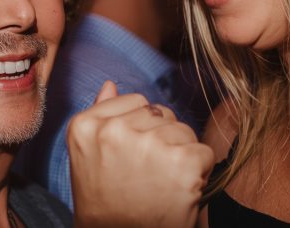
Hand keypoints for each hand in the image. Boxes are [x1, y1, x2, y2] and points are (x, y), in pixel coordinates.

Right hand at [68, 81, 214, 227]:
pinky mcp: (181, 161)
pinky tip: (179, 191)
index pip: (137, 102)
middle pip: (161, 114)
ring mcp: (148, 144)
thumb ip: (101, 117)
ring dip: (180, 156)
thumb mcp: (89, 158)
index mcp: (86, 125)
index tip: (132, 158)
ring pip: (183, 131)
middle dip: (162, 140)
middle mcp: (115, 130)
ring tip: (161, 184)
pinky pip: (203, 152)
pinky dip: (199, 173)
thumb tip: (110, 84)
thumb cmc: (107, 204)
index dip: (142, 130)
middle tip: (147, 176)